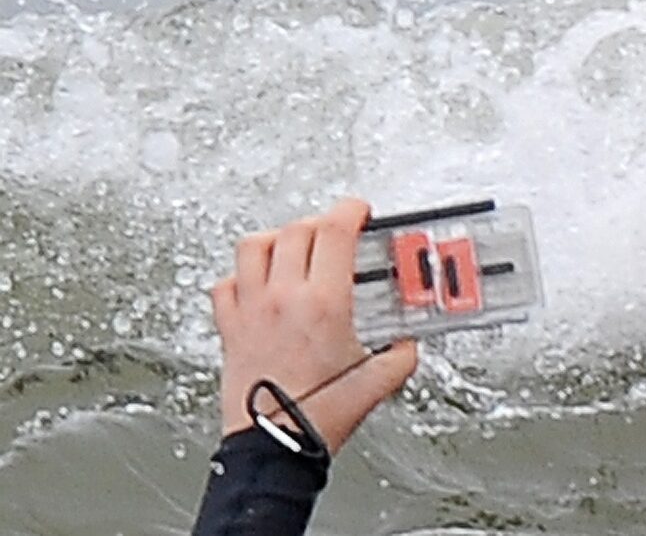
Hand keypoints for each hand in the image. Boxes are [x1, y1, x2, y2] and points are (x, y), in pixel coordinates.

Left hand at [213, 198, 419, 453]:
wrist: (273, 448)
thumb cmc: (317, 418)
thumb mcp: (378, 382)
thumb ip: (401, 355)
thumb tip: (407, 342)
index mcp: (324, 303)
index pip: (335, 229)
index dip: (352, 210)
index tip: (360, 211)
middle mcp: (283, 298)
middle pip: (297, 229)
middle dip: (322, 223)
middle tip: (336, 232)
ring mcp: (250, 311)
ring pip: (253, 246)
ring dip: (277, 238)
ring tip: (293, 246)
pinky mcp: (229, 329)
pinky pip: (225, 284)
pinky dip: (241, 275)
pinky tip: (257, 283)